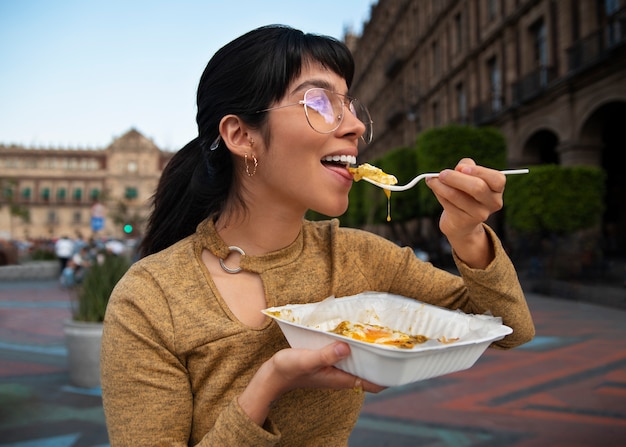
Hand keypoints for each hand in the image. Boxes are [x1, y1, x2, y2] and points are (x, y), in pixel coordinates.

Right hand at [239, 342, 384, 424]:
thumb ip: (326, 355)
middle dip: (383, 358)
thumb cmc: (288, 370)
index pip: (374, 382)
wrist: (272, 376)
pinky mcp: (328, 362)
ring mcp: (336, 369)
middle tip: (394, 339)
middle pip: (370, 370)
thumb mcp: (307, 360)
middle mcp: (342, 375)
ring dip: (368, 351)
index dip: (390, 374)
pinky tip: (352, 333)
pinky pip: (348, 355)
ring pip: (360, 362)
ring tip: (378, 333)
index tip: (401, 359)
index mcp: (342, 379)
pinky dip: (354, 347)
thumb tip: (347, 347)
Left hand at [425, 158, 505, 267]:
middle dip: (455, 178)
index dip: (479, 171)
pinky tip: (434, 188)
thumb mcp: (469, 176)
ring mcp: (480, 214)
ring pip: (457, 196)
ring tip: (431, 180)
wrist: (461, 222)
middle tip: (442, 174)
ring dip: (440, 186)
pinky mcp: (464, 221)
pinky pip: (448, 204)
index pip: (497, 179)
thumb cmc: (466, 192)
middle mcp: (493, 203)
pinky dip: (438, 194)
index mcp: (497, 189)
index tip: (461, 168)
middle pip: (477, 187)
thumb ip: (466, 166)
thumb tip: (458, 168)